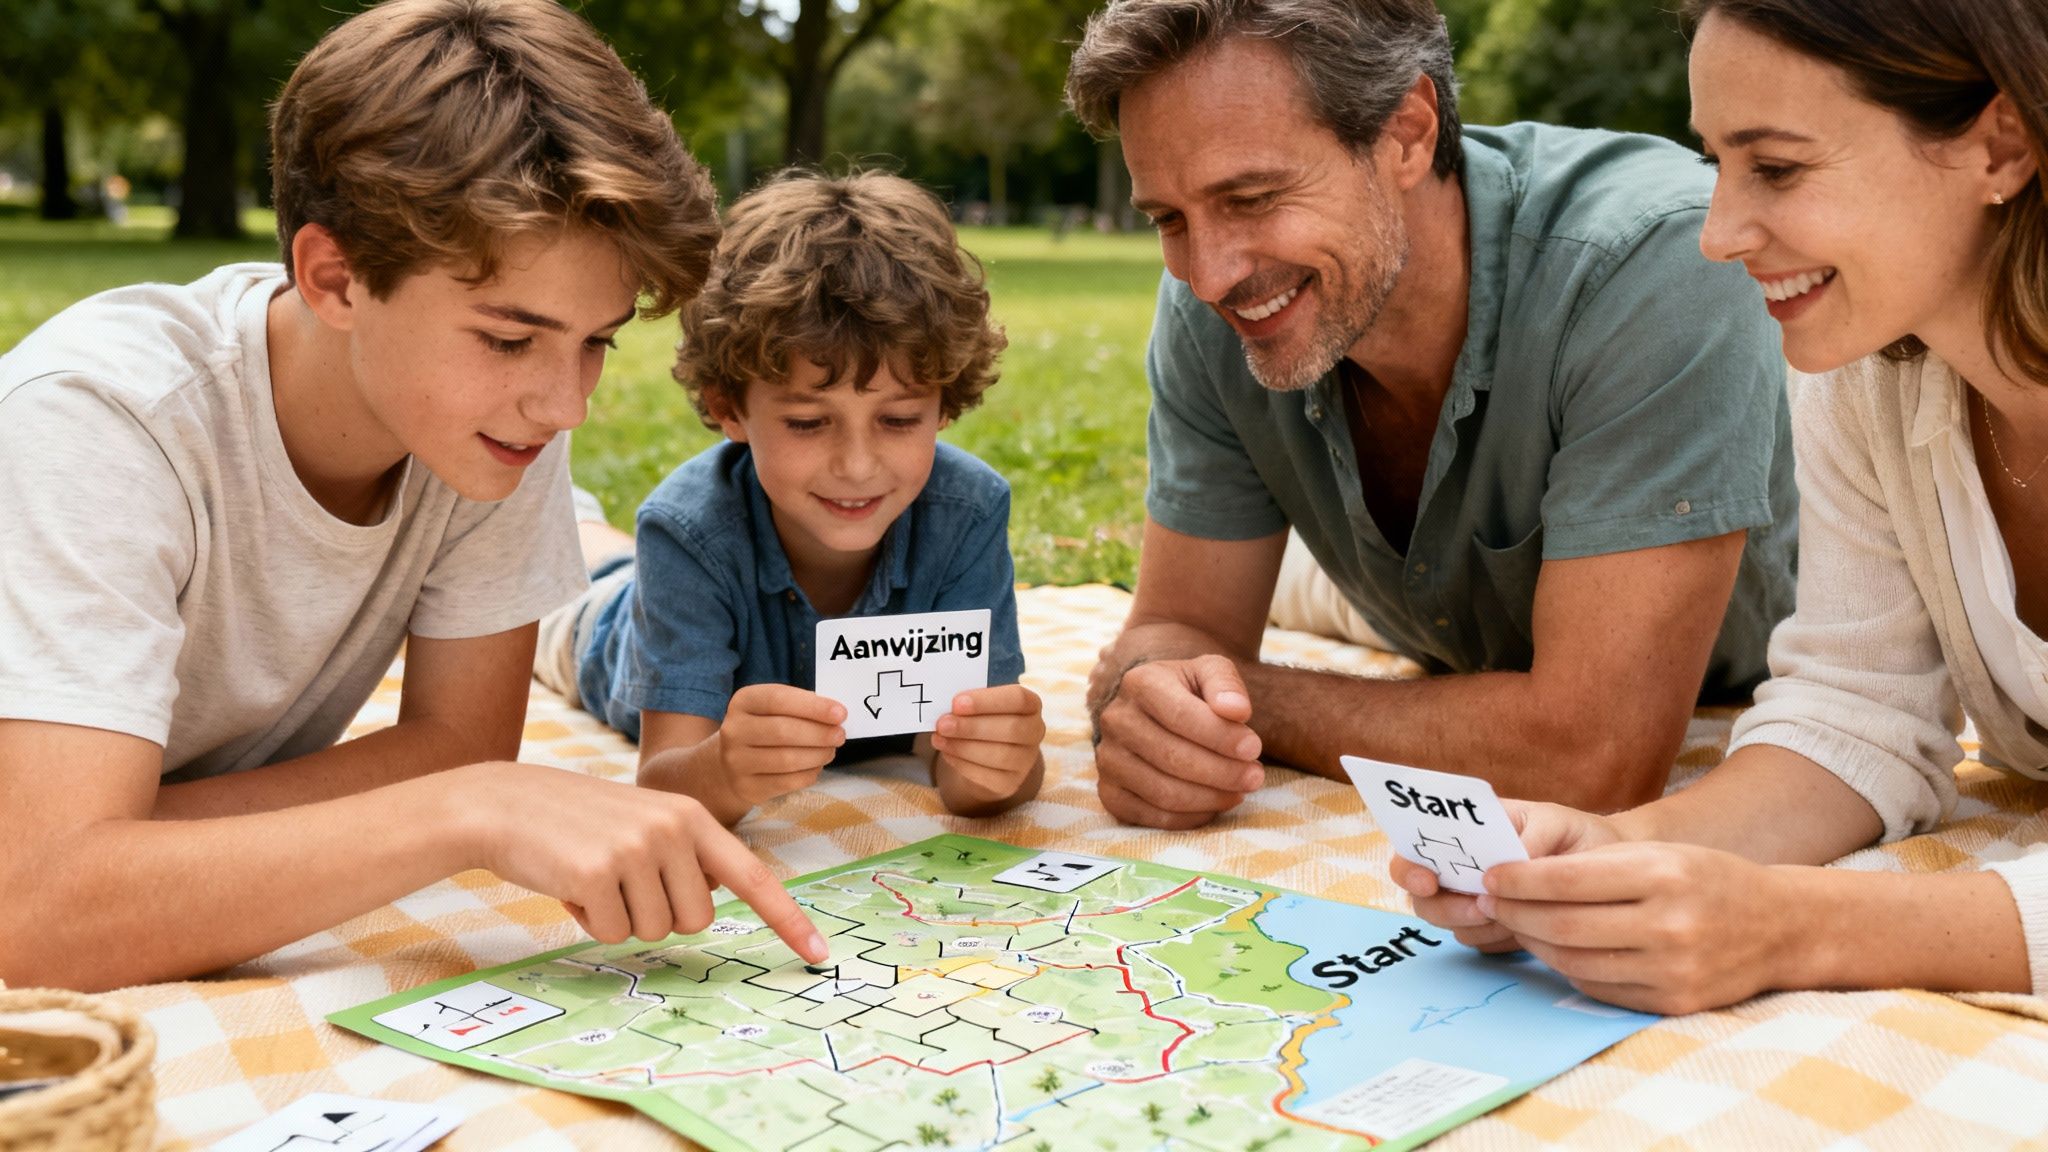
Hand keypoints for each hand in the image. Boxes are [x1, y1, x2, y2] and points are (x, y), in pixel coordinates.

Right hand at [458, 761, 827, 961]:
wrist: (506, 803)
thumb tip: (706, 908)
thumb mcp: (644, 821)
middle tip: (622, 882)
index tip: (820, 955)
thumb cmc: (578, 822)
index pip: (753, 877)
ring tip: (593, 876)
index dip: (788, 920)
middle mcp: (674, 829)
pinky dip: (590, 920)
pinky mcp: (597, 873)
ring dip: (621, 917)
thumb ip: (684, 855)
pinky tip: (569, 883)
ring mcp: (637, 849)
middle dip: (659, 914)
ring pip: (654, 931)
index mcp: (693, 816)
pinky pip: (612, 932)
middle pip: (697, 919)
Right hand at [715, 684, 845, 812]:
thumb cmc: (764, 728)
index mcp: (743, 702)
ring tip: (830, 750)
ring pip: (786, 759)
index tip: (841, 713)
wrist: (732, 764)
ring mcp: (736, 761)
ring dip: (817, 755)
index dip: (813, 706)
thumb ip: (799, 706)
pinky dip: (809, 774)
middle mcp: (733, 730)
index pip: (778, 699)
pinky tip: (817, 766)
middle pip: (783, 731)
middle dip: (819, 733)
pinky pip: (787, 782)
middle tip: (840, 735)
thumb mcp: (773, 709)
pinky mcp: (747, 787)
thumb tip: (834, 715)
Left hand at [931, 684, 1045, 814]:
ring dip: (964, 747)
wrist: (983, 756)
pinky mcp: (1011, 783)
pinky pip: (988, 776)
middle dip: (972, 727)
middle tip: (943, 724)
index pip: (1019, 699)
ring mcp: (1026, 760)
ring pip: (1000, 755)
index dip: (987, 701)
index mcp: (1031, 705)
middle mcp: (1035, 732)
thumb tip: (946, 709)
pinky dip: (963, 764)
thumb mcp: (979, 706)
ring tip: (939, 738)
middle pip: (1011, 729)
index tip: (957, 703)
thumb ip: (968, 704)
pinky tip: (947, 753)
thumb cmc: (981, 721)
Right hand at [1092, 654, 1262, 829]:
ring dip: (1211, 797)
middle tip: (1256, 777)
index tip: (1254, 748)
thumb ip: (1226, 685)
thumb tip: (1238, 711)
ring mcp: (1108, 759)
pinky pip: (1153, 817)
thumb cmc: (1191, 692)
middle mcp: (1116, 720)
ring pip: (1164, 792)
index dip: (1220, 736)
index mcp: (1140, 683)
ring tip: (1241, 790)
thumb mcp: (1210, 673)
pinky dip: (1191, 817)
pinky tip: (1215, 804)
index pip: (1180, 716)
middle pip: (1172, 757)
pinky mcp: (1110, 792)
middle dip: (1222, 772)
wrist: (1156, 712)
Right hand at [1390, 800, 1624, 951]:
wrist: (1610, 873)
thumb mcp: (1557, 823)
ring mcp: (1473, 899)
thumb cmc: (1577, 836)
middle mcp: (1460, 867)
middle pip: (1422, 895)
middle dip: (1445, 906)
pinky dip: (1495, 940)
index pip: (1415, 846)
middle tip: (1482, 909)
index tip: (1429, 881)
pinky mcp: (1491, 928)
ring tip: (1510, 918)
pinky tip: (1522, 930)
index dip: (1410, 867)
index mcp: (1466, 831)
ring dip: (1474, 925)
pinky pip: (1477, 942)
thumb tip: (1512, 861)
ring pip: (1448, 923)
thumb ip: (1532, 837)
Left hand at [1478, 841, 1800, 1014]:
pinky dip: (1568, 969)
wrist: (1781, 927)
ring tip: (1516, 923)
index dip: (1519, 880)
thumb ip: (1597, 867)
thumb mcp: (1661, 854)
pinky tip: (1554, 949)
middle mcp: (1669, 925)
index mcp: (1662, 875)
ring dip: (1534, 943)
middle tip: (1489, 901)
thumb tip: (1520, 880)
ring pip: (1575, 961)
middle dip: (1515, 913)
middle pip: (1564, 925)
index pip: (1567, 880)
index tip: (1489, 876)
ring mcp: (1672, 970)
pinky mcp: (1673, 1003)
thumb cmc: (1707, 879)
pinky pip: (1599, 988)